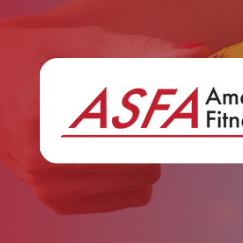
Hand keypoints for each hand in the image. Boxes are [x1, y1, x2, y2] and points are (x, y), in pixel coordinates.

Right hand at [0, 19, 207, 213]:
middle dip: (160, 127)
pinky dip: (135, 172)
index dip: (178, 111)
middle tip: (150, 104)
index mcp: (54, 113)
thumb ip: (147, 50)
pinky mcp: (56, 200)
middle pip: (151, 152)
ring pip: (147, 176)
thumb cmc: (42, 55)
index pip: (147, 126)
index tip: (194, 96)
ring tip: (125, 121)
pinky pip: (131, 195)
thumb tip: (200, 54)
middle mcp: (47, 156)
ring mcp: (49, 184)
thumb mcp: (89, 42)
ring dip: (149, 150)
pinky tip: (115, 144)